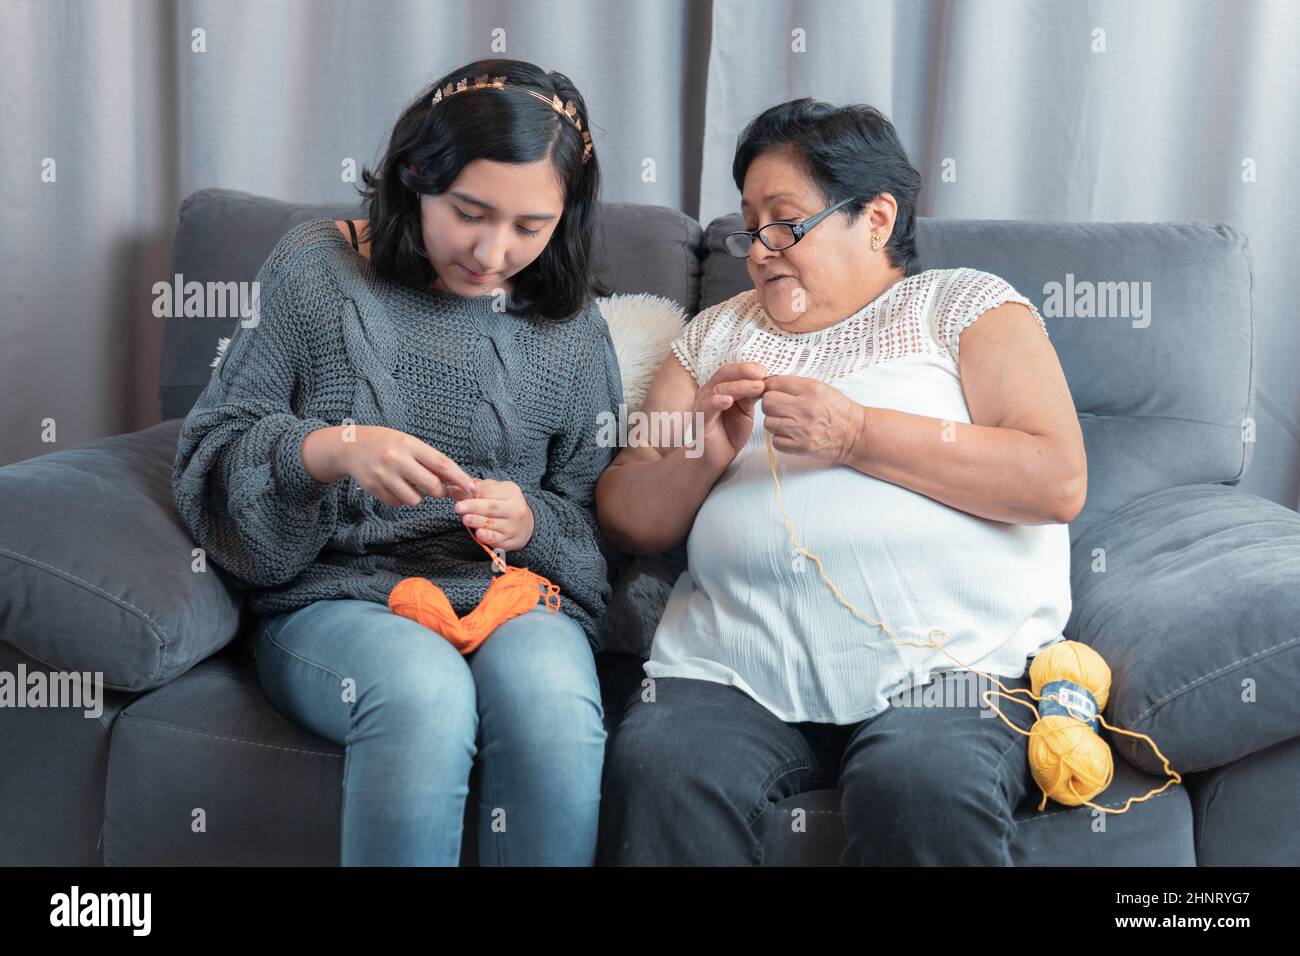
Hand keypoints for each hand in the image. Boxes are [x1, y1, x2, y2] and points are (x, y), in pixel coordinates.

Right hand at [328, 425, 478, 507]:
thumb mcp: (409, 444)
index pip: (441, 464)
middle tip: (437, 490)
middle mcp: (396, 459)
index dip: (460, 478)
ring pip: (415, 500)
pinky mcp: (374, 488)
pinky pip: (398, 503)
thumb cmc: (388, 444)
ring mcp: (384, 475)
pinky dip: (401, 499)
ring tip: (410, 485)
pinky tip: (394, 486)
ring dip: (418, 497)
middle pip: (431, 485)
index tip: (472, 488)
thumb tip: (456, 482)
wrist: (351, 446)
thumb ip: (430, 461)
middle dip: (439, 492)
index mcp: (410, 444)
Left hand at [448, 479, 535, 550]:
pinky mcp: (508, 541)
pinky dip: (487, 536)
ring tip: (465, 519)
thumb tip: (460, 486)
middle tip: (459, 507)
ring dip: (477, 521)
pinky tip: (478, 533)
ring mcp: (512, 526)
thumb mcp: (498, 491)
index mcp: (512, 493)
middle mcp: (515, 509)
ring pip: (492, 523)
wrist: (525, 527)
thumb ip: (481, 488)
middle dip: (474, 507)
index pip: (492, 491)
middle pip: (492, 507)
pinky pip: (496, 538)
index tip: (462, 492)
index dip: (476, 492)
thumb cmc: (505, 505)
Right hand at [692, 362, 768, 470]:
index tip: (765, 370)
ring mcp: (702, 404)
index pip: (731, 371)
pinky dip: (718, 402)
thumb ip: (750, 396)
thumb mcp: (745, 411)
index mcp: (719, 387)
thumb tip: (763, 382)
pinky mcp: (700, 419)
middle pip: (725, 375)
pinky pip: (707, 407)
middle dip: (744, 372)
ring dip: (739, 386)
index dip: (747, 368)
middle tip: (762, 374)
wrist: (716, 457)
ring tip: (757, 387)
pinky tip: (729, 401)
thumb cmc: (729, 433)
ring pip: (719, 389)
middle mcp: (708, 392)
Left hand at [760, 375, 866, 462]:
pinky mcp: (800, 446)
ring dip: (775, 423)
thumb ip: (794, 385)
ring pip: (768, 423)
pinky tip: (792, 435)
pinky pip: (775, 441)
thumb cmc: (837, 410)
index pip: (774, 384)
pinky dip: (781, 439)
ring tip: (788, 423)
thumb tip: (768, 383)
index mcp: (810, 389)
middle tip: (780, 409)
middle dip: (771, 405)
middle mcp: (805, 407)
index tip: (774, 393)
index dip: (770, 388)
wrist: (854, 433)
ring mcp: (802, 428)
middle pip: (767, 403)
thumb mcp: (820, 388)